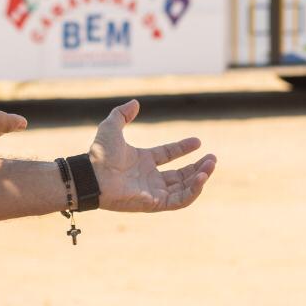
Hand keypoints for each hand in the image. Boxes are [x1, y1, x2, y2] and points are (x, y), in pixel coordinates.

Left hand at [88, 100, 215, 211]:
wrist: (92, 175)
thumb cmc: (99, 154)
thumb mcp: (111, 127)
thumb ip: (122, 114)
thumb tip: (135, 102)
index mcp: (143, 161)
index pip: (168, 155)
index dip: (183, 148)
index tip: (198, 141)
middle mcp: (149, 177)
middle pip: (180, 175)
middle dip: (198, 167)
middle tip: (213, 159)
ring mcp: (153, 191)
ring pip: (184, 188)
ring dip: (199, 178)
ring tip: (210, 166)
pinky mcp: (154, 203)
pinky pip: (179, 200)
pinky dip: (193, 191)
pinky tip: (201, 177)